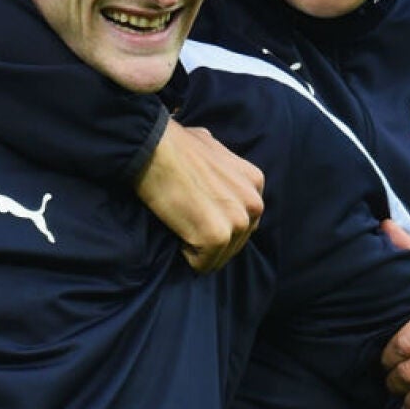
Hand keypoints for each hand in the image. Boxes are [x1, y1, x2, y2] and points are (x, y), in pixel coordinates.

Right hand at [135, 119, 264, 272]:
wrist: (155, 147)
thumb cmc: (175, 144)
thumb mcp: (212, 147)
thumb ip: (222, 166)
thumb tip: (214, 168)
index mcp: (255, 182)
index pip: (242, 220)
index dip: (216, 221)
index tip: (195, 211)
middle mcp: (254, 203)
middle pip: (234, 242)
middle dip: (210, 238)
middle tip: (185, 219)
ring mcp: (238, 221)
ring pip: (219, 256)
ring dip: (197, 247)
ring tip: (180, 221)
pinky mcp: (218, 236)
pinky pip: (202, 264)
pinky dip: (185, 254)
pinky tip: (176, 229)